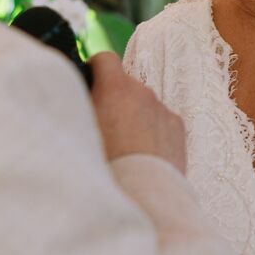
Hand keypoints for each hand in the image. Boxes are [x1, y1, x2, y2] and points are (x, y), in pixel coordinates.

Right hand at [88, 52, 186, 173]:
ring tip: (124, 147)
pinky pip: (160, 121)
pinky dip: (152, 130)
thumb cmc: (103, 163)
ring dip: (133, 116)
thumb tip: (77, 95)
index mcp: (116, 88)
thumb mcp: (79, 129)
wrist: (141, 195)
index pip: (104, 59)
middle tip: (103, 126)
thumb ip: (79, 106)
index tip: (89, 82)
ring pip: (143, 105)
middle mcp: (143, 92)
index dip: (94, 68)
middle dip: (113, 99)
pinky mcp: (178, 128)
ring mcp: (163, 109)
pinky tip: (142, 153)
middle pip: (124, 85)